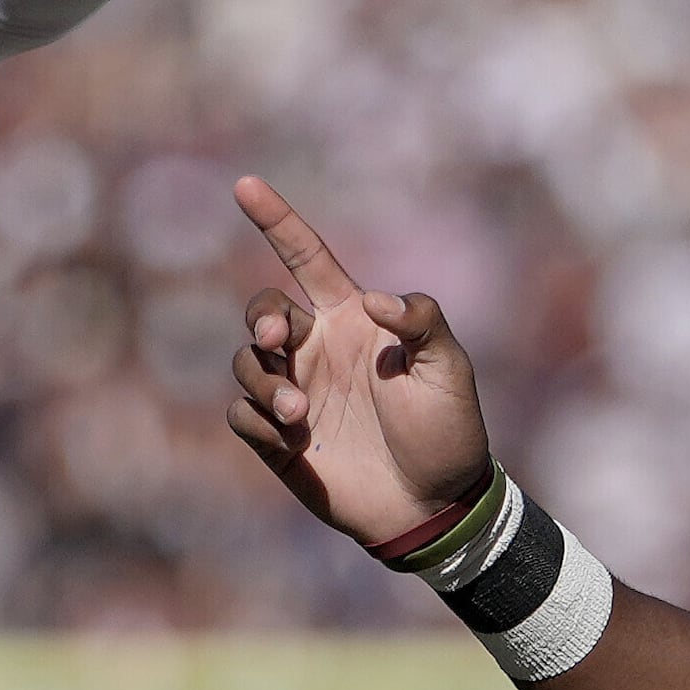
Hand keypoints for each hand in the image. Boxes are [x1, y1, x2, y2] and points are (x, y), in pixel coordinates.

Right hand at [225, 177, 495, 544]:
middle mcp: (317, 349)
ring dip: (265, 383)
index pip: (306, 258)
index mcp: (352, 320)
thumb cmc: (448, 431)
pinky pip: (240, 414)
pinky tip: (291, 440)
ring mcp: (295, 393)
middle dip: (261, 318)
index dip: (277, 220)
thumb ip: (421, 322)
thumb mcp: (449, 369)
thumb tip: (375, 301)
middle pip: (263, 310)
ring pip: (247, 364)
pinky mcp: (276, 440)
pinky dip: (256, 419)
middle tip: (280, 341)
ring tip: (301, 415)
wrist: (435, 505)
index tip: (245, 184)